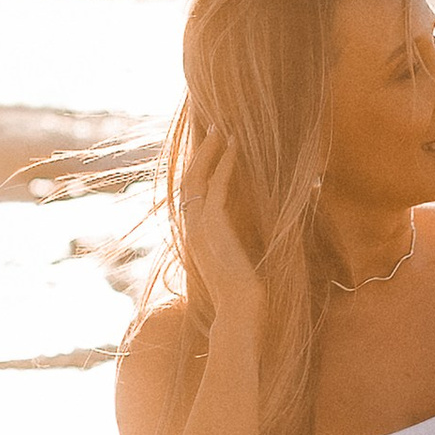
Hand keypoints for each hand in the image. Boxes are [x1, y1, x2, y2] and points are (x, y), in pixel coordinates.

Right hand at [178, 121, 260, 312]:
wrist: (240, 309)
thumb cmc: (242, 290)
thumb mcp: (233, 257)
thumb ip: (232, 237)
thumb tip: (246, 222)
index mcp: (193, 234)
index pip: (189, 191)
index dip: (196, 165)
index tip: (208, 145)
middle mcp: (190, 227)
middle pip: (188, 177)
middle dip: (200, 150)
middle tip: (211, 125)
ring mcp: (198, 226)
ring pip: (198, 176)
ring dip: (211, 149)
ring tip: (222, 127)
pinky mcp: (214, 225)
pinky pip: (217, 185)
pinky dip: (226, 163)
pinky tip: (236, 146)